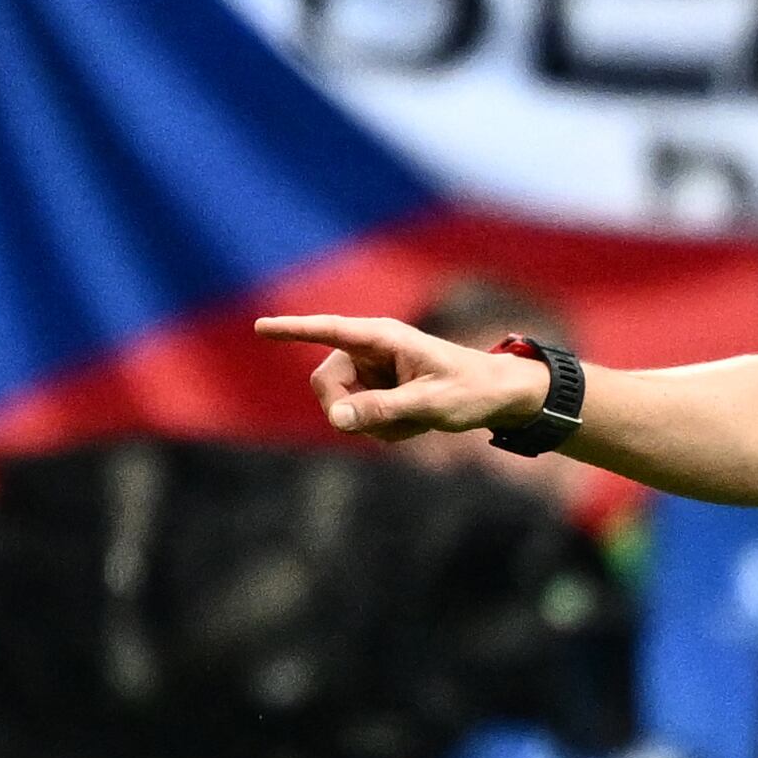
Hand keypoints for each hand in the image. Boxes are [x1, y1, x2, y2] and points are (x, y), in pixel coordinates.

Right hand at [254, 313, 550, 444]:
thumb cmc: (469, 390)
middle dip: (345, 410)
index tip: (260, 327)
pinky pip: (359, 419)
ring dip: (372, 425)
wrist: (496, 397)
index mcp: (383, 338)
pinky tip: (413, 424)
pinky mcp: (377, 393)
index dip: (293, 330)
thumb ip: (382, 409)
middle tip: (381, 425)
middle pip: (326, 383)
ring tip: (413, 421)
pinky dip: (383, 430)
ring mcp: (373, 373)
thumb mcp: (428, 403)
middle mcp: (371, 351)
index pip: (329, 331)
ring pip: (342, 407)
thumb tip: (338, 418)